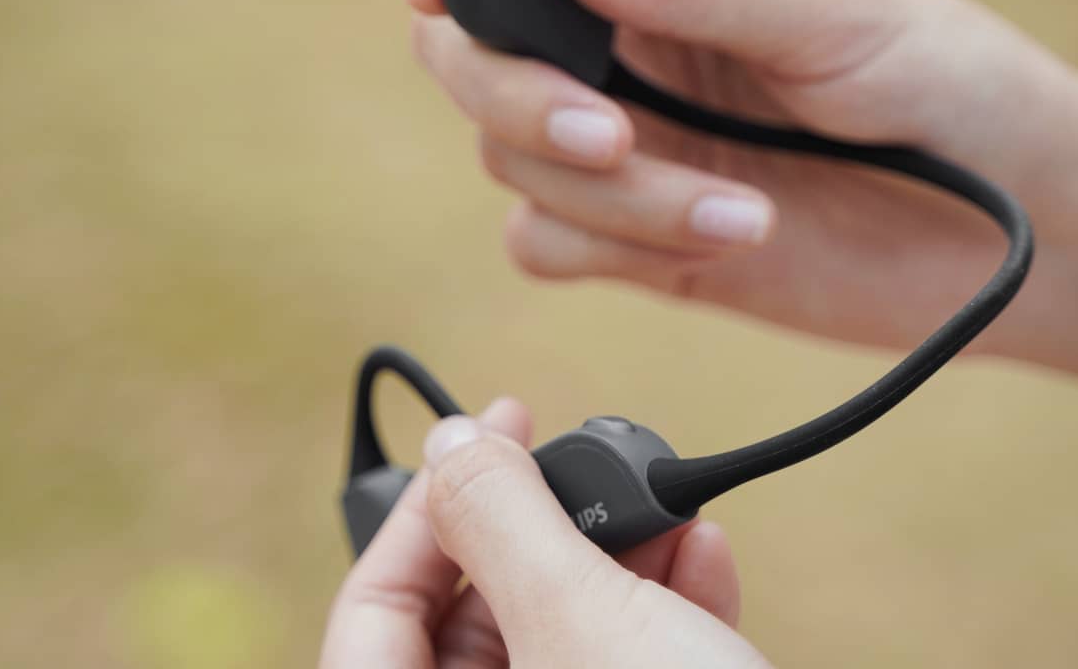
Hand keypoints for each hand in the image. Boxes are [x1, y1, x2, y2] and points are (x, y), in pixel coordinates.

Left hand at [320, 397, 767, 667]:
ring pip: (562, 632)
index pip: (371, 611)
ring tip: (668, 507)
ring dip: (621, 558)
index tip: (485, 431)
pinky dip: (667, 606)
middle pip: (474, 615)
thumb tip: (452, 442)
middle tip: (584, 465)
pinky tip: (706, 555)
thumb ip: (501, 519)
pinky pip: (629, 659)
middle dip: (543, 529)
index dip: (419, 508)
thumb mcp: (575, 617)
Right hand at [405, 0, 1077, 349]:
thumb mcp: (831, 7)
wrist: (1016, 228)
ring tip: (740, 207)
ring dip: (612, 193)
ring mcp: (616, 126)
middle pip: (467, 42)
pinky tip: (726, 235)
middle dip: (519, 96)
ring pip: (506, 152)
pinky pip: (545, 240)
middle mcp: (615, 23)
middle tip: (610, 134)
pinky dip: (615, 247)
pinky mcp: (629, 227)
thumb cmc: (944, 77)